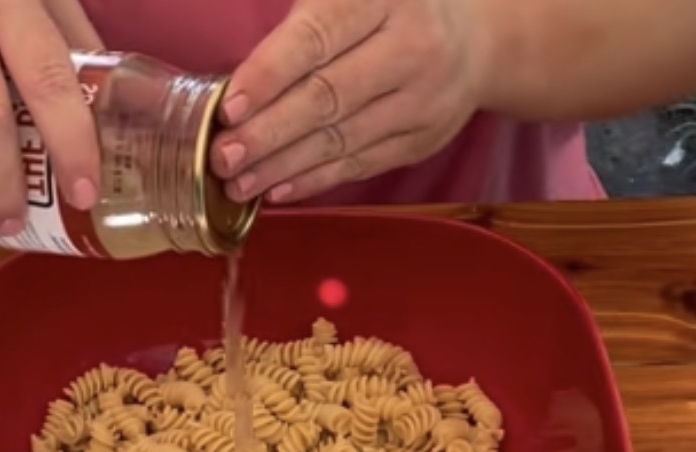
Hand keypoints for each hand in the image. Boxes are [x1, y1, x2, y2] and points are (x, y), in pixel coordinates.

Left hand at [210, 0, 487, 203]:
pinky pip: (359, 164)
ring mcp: (423, 98)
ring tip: (236, 181)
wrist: (474, 38)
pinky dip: (314, 180)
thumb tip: (238, 81)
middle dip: (267, 133)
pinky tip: (277, 189)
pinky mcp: (423, 138)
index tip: (228, 108)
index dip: (268, 75)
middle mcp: (412, 47)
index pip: (316, 40)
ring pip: (340, 139)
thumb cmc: (388, 7)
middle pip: (326, 98)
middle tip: (221, 157)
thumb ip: (303, 22)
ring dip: (282, 166)